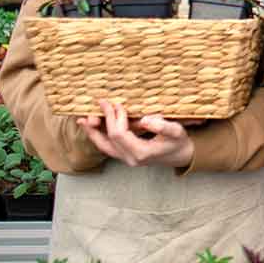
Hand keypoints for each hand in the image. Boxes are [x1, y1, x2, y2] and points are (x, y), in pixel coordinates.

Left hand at [78, 99, 194, 168]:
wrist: (181, 155)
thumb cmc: (179, 142)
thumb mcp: (176, 132)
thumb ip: (162, 126)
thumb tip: (144, 120)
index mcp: (141, 153)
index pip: (120, 134)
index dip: (115, 118)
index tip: (117, 104)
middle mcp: (130, 158)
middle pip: (109, 139)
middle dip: (104, 119)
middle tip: (102, 103)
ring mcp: (126, 159)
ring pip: (103, 146)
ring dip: (93, 132)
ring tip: (82, 120)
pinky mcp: (125, 156)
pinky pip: (107, 147)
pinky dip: (98, 137)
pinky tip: (92, 128)